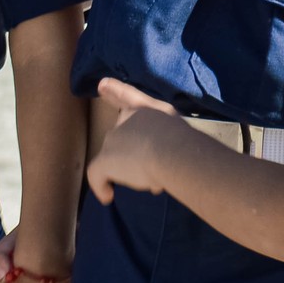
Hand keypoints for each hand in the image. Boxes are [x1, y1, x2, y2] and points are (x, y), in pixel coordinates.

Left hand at [85, 78, 184, 204]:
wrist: (172, 150)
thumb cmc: (185, 144)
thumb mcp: (181, 138)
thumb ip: (168, 143)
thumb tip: (157, 169)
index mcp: (149, 110)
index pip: (129, 97)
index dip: (116, 91)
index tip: (102, 85)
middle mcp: (128, 119)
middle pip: (122, 135)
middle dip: (133, 154)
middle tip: (152, 171)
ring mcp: (114, 138)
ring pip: (114, 157)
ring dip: (127, 170)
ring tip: (146, 182)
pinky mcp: (105, 159)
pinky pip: (97, 174)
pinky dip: (101, 186)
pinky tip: (108, 197)